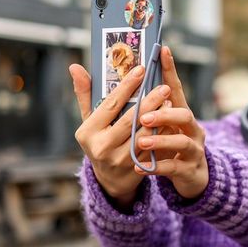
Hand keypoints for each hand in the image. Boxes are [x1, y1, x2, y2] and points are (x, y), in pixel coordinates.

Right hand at [69, 64, 173, 206]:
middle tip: (163, 87)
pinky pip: (154, 149)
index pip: (110, 105)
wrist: (109, 179)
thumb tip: (75, 66)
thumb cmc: (99, 140)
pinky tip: (172, 122)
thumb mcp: (89, 121)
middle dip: (149, 102)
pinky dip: (163, 134)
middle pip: (130, 120)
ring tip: (169, 102)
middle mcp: (102, 147)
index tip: (142, 70)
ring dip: (159, 118)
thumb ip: (85, 94)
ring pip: (144, 135)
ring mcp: (120, 160)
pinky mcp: (136, 169)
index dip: (127, 87)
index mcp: (88, 132)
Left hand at [134, 47, 208, 199]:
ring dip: (161, 140)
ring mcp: (192, 149)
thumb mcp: (152, 126)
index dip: (171, 70)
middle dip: (165, 113)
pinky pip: (175, 167)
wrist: (189, 177)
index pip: (176, 89)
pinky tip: (139, 168)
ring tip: (142, 142)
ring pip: (182, 141)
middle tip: (144, 116)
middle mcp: (190, 128)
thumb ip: (127, 104)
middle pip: (184, 115)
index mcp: (180, 114)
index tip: (163, 51)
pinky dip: (157, 167)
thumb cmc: (164, 145)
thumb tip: (80, 70)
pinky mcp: (189, 169)